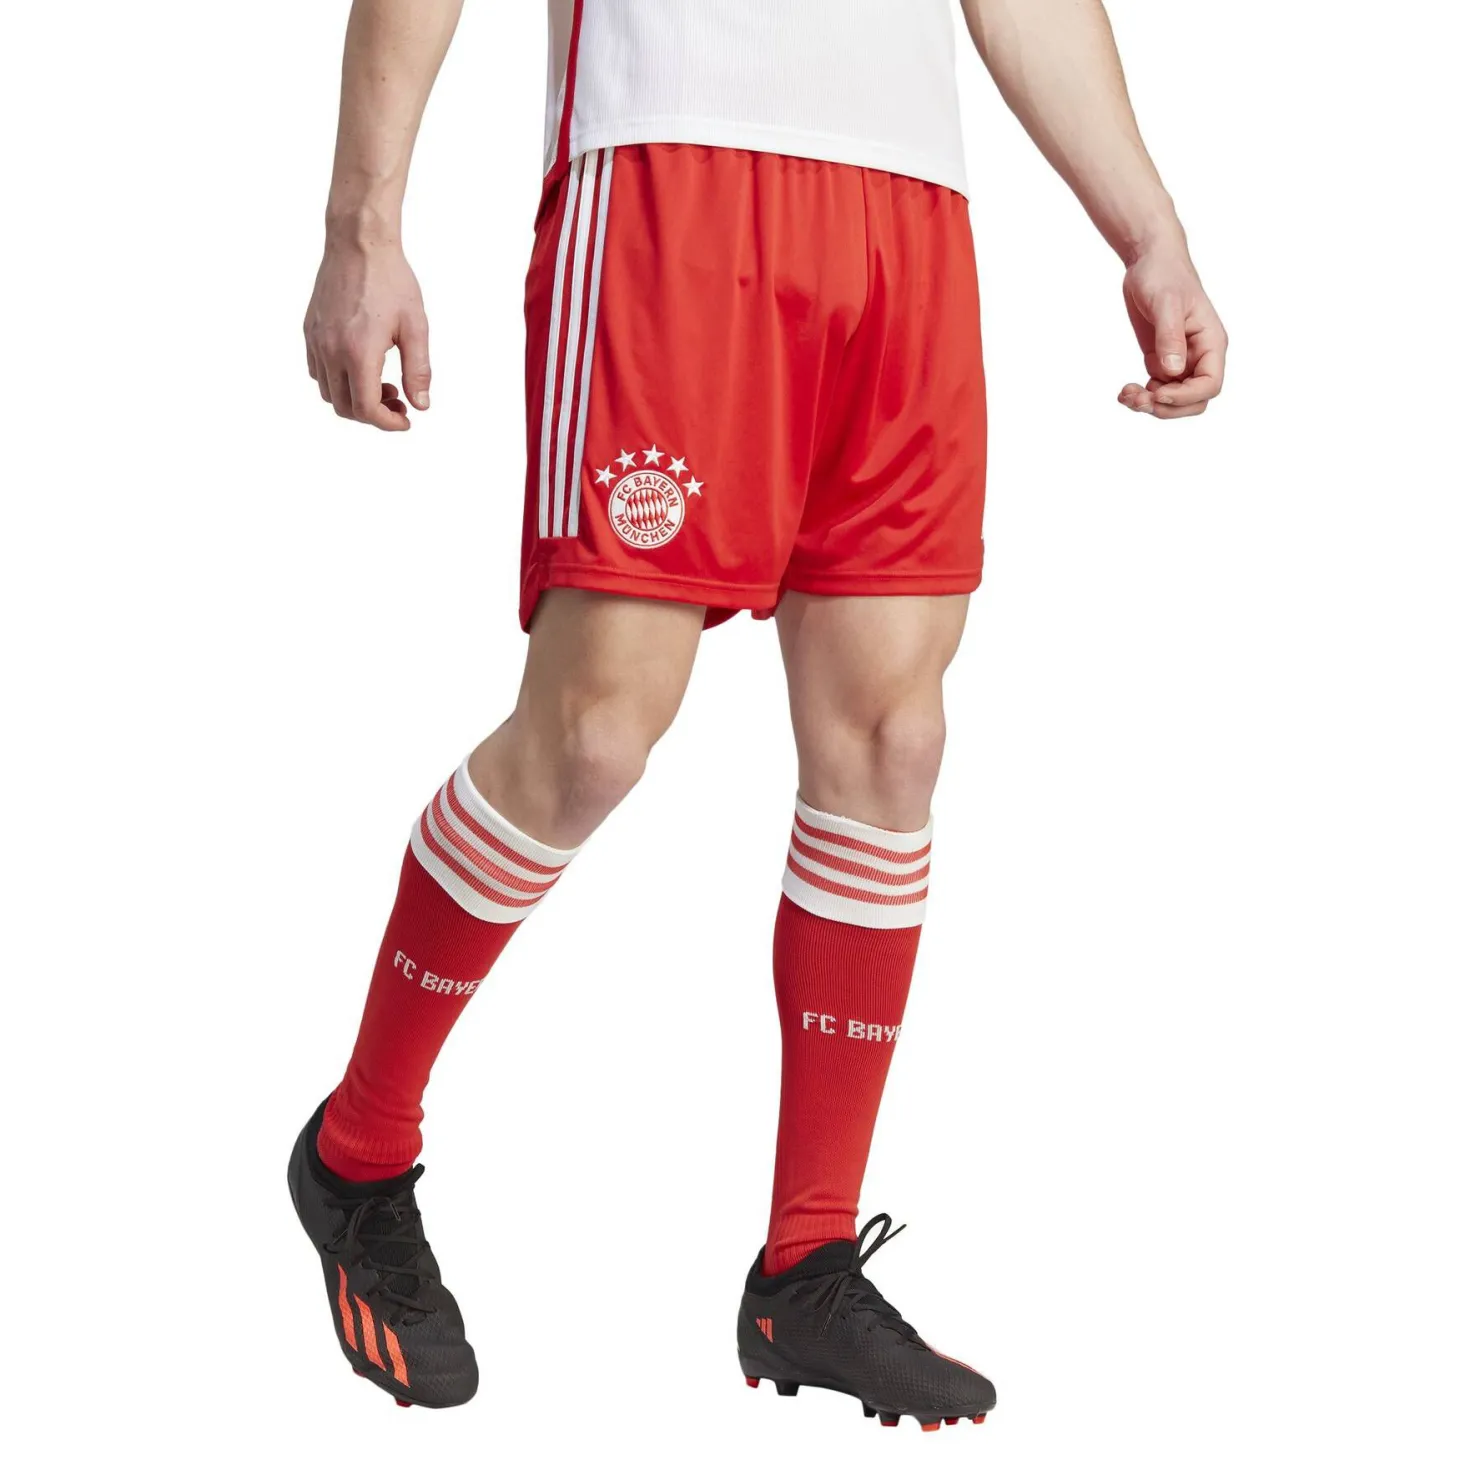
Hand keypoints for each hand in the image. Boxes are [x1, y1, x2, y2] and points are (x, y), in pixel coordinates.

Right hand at [304, 239, 430, 430]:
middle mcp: (330, 350)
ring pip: (328, 392)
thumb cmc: (391, 281)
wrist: (358, 243)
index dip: (388, 423)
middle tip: (398, 402)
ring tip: (382, 384)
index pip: (366, 409)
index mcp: (358, 352)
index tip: (406, 419)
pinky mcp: (309, 330)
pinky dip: (338, 381)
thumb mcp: (415, 327)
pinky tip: (360, 367)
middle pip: (344, 408)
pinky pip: (317, 371)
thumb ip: (418, 370)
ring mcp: (316, 340)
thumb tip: (421, 405)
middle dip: (373, 414)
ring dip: (354, 399)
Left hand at [1117, 245, 1226, 419]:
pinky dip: (1141, 396)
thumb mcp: (1166, 304)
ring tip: (1126, 394)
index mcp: (1211, 342)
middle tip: (1137, 400)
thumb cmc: (1164, 274)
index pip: (1210, 385)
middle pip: (1193, 401)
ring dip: (1150, 405)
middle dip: (1166, 407)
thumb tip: (1173, 370)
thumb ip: (1170, 337)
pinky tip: (1124, 391)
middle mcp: (1200, 355)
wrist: (1149, 261)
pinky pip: (1157, 389)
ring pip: (1173, 399)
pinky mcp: (1162, 360)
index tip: (1158, 394)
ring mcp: (1181, 360)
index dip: (1186, 397)